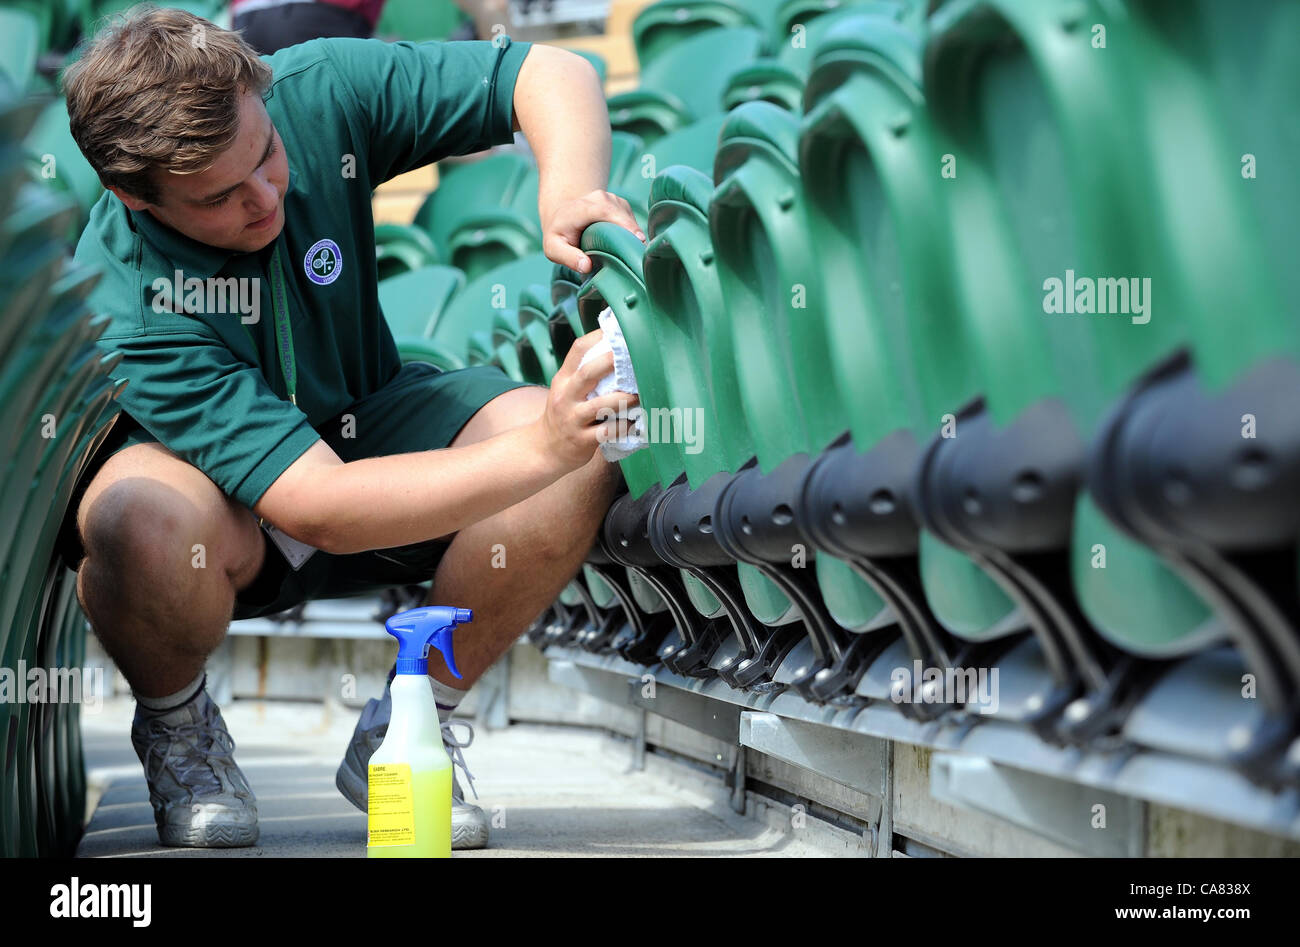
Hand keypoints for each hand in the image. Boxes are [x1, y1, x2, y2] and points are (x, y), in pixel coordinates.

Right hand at [533, 328, 640, 469]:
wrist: (544, 449)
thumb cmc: (564, 413)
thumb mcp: (565, 389)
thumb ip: (583, 372)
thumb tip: (615, 350)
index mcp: (563, 380)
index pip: (577, 350)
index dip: (597, 338)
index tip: (617, 332)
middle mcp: (565, 397)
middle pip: (587, 373)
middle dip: (610, 363)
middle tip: (632, 356)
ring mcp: (573, 419)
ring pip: (599, 406)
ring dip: (623, 399)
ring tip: (639, 395)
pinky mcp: (582, 440)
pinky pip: (606, 432)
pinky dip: (623, 427)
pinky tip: (634, 423)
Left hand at [541, 189, 643, 273]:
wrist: (562, 214)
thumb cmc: (559, 234)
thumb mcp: (554, 248)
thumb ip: (568, 257)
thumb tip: (587, 266)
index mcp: (582, 207)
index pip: (605, 211)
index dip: (623, 223)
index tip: (638, 239)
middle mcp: (599, 198)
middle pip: (622, 214)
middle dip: (633, 234)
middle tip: (640, 255)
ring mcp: (612, 199)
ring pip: (629, 217)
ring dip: (633, 235)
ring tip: (631, 254)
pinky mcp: (621, 204)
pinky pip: (631, 219)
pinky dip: (632, 233)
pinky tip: (627, 246)